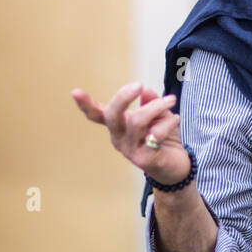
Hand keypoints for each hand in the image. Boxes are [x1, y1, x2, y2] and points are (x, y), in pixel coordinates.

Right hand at [72, 82, 190, 185]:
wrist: (176, 167)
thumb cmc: (163, 137)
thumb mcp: (158, 114)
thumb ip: (150, 101)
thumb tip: (145, 90)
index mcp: (117, 125)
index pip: (96, 114)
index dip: (85, 104)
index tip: (74, 92)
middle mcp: (119, 138)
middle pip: (111, 115)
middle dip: (122, 97)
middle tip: (138, 85)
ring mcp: (130, 150)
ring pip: (137, 121)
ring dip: (156, 106)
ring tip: (171, 100)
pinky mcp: (145, 160)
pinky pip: (155, 135)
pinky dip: (168, 122)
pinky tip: (175, 118)